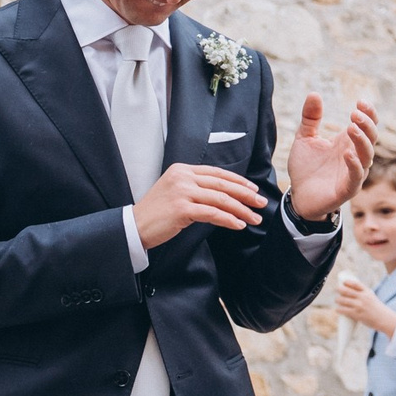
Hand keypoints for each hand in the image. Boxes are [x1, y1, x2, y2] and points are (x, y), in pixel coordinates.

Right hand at [134, 163, 264, 247]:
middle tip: (261, 202)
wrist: (134, 226)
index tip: (253, 189)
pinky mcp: (182, 209)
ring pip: (220, 199)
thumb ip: (195, 188)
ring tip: (254, 218)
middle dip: (245, 194)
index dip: (238, 181)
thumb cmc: (156, 213)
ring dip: (241, 210)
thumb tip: (223, 195)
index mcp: (182, 169)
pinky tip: (239, 225)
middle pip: (222, 184)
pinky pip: (212, 213)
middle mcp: (183, 177)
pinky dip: (228, 219)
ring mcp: (182, 192)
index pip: (217, 173)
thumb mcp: (174, 191)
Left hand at [285, 95, 378, 221]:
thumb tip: (314, 93)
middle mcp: (355, 156)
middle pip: (371, 138)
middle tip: (355, 113)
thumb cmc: (305, 168)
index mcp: (347, 143)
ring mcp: (353, 173)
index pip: (367, 126)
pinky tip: (347, 153)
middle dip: (366, 124)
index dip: (368, 114)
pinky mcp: (347, 189)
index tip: (360, 102)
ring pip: (367, 156)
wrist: (298, 197)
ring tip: (351, 128)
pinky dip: (354, 164)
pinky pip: (356, 176)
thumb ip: (310, 118)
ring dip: (362, 141)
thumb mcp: (304, 139)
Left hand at [333, 274, 395, 334]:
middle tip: (337, 291)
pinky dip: (339, 310)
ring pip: (343, 300)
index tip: (343, 282)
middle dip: (339, 290)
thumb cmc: (377, 309)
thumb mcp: (372, 298)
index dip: (348, 282)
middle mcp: (363, 297)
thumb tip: (350, 294)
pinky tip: (337, 310)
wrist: (385, 319)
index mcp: (367, 292)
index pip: (355, 284)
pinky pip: (344, 310)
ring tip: (337, 301)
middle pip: (346, 291)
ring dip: (338, 300)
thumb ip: (363, 295)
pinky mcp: (357, 314)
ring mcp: (359, 305)